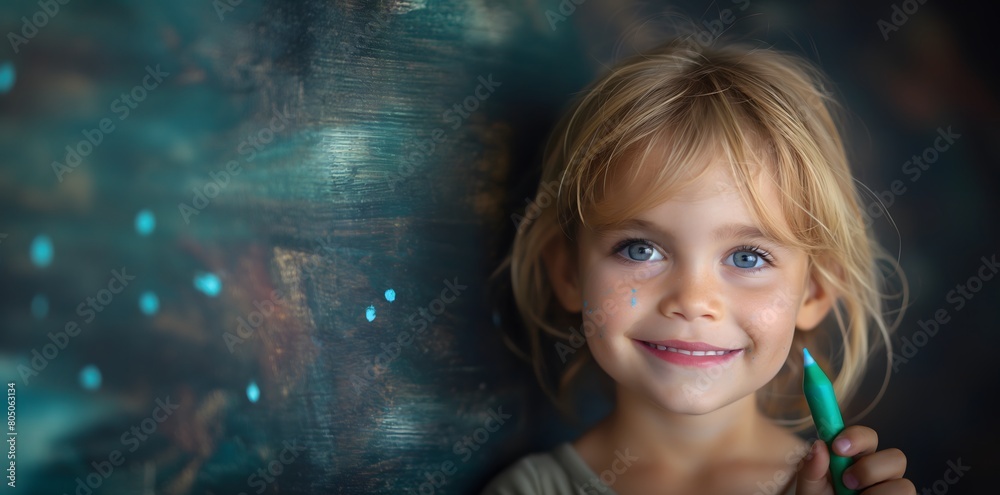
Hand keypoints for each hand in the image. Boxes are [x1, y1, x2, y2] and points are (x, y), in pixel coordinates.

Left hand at [796, 425, 914, 494]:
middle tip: (846, 481)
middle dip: (869, 469)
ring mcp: (892, 490)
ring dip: (877, 493)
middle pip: (896, 457)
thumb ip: (811, 467)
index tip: (836, 446)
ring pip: (904, 484)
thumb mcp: (810, 486)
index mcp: (858, 458)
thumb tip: (819, 445)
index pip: (869, 437)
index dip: (856, 437)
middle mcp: (880, 472)